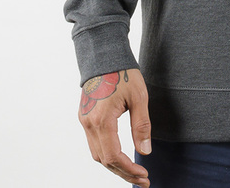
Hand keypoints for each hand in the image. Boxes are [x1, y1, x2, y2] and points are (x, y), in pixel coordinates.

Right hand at [78, 68, 151, 186]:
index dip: (129, 170)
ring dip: (115, 165)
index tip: (144, 174)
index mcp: (101, 120)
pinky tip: (121, 156)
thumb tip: (145, 152)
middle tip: (142, 179)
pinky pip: (94, 143)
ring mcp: (84, 121)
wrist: (104, 55)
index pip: (114, 156)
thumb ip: (141, 125)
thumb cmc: (123, 73)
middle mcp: (88, 123)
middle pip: (104, 160)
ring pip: (97, 154)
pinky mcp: (85, 117)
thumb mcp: (139, 97)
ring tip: (133, 172)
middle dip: (123, 173)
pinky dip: (107, 154)